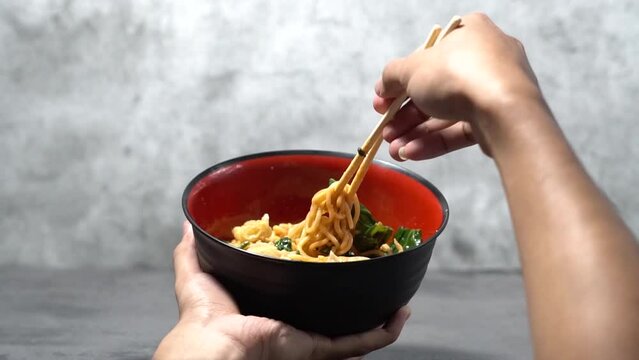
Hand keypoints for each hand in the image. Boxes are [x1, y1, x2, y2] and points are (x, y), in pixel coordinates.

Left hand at [153, 221, 410, 359]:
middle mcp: (294, 325)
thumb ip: (193, 247)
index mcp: (270, 309)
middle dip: (356, 300)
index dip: (320, 282)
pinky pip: (358, 341)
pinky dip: (382, 332)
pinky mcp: (318, 347)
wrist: (212, 346)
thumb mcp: (197, 272)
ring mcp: (310, 338)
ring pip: (354, 331)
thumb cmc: (202, 315)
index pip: (302, 296)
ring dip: (378, 317)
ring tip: (399, 300)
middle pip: (333, 314)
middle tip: (373, 279)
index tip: (335, 261)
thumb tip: (187, 221)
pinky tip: (399, 314)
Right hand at [374, 12, 544, 160]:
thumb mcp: (413, 69)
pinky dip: (435, 141)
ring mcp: (494, 91)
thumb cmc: (458, 75)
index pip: (427, 57)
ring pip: (446, 113)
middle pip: (434, 90)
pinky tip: (411, 153)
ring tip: (394, 149)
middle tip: (385, 131)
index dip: (400, 82)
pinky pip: (461, 129)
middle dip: (405, 115)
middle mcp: (485, 58)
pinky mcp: (498, 119)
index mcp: (469, 33)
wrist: (505, 110)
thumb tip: (383, 87)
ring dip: (415, 132)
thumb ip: (392, 76)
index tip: (382, 102)